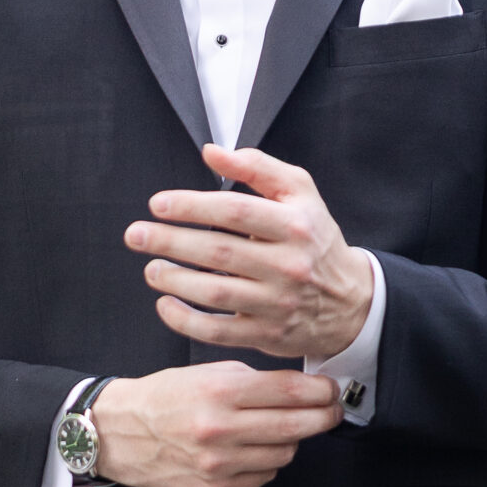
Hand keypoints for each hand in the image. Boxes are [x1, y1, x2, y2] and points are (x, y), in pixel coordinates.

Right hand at [90, 362, 340, 486]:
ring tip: (280, 428)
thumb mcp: (207, 372)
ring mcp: (219, 463)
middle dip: (323, 416)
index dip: (321, 390)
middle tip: (330, 410)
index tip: (331, 390)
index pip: (290, 391)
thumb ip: (253, 380)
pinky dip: (268, 462)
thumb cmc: (165, 397)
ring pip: (284, 453)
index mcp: (220, 391)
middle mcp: (221, 428)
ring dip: (291, 439)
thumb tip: (301, 389)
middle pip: (296, 425)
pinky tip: (255, 448)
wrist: (121, 433)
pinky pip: (264, 476)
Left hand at [125, 144, 373, 360]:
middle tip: (136, 235)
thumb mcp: (300, 192)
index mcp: (294, 225)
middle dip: (169, 242)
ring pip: (215, 293)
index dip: (191, 207)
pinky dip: (185, 320)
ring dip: (174, 280)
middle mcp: (288, 265)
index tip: (157, 204)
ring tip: (150, 268)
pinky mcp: (267, 335)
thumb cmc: (315, 238)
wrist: (350, 302)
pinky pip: (218, 331)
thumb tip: (212, 152)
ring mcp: (278, 303)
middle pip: (218, 252)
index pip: (235, 211)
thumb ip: (258, 167)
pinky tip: (165, 304)